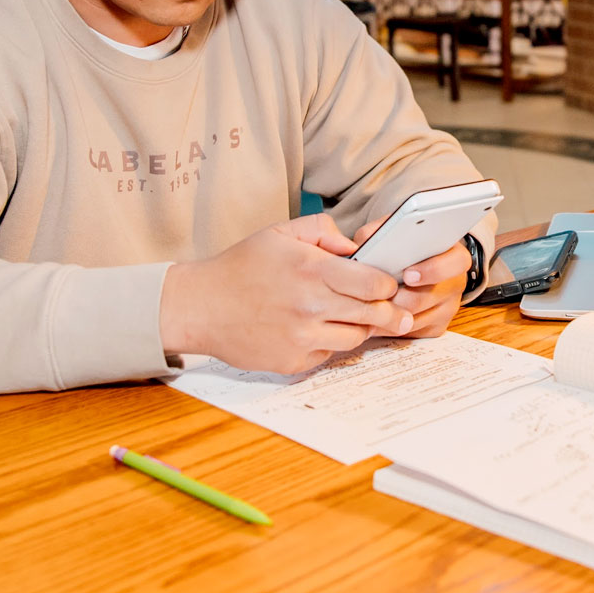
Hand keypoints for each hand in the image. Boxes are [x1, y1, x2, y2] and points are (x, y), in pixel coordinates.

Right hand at [159, 214, 412, 374]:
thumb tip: (354, 247)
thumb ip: (322, 230)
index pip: (373, 283)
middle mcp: (310, 306)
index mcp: (311, 270)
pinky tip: (317, 330)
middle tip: (393, 309)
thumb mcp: (279, 233)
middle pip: (373, 314)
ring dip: (360, 327)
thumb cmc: (240, 267)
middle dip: (388, 311)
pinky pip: (328, 354)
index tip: (386, 283)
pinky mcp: (292, 362)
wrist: (200, 306)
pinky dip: (329, 343)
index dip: (387, 284)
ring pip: (356, 338)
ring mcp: (302, 338)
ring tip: (351, 316)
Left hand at [350, 216, 472, 338]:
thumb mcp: (397, 231)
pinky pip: (411, 333)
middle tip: (375, 295)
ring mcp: (448, 308)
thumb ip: (381, 231)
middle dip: (397, 298)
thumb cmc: (407, 248)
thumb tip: (364, 241)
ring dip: (388, 314)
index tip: (408, 274)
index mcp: (454, 256)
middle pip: (426, 297)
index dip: (433, 270)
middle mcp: (455, 284)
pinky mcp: (436, 327)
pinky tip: (374, 317)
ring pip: (414, 319)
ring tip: (366, 306)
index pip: (455, 263)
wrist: (418, 266)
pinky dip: (389, 327)